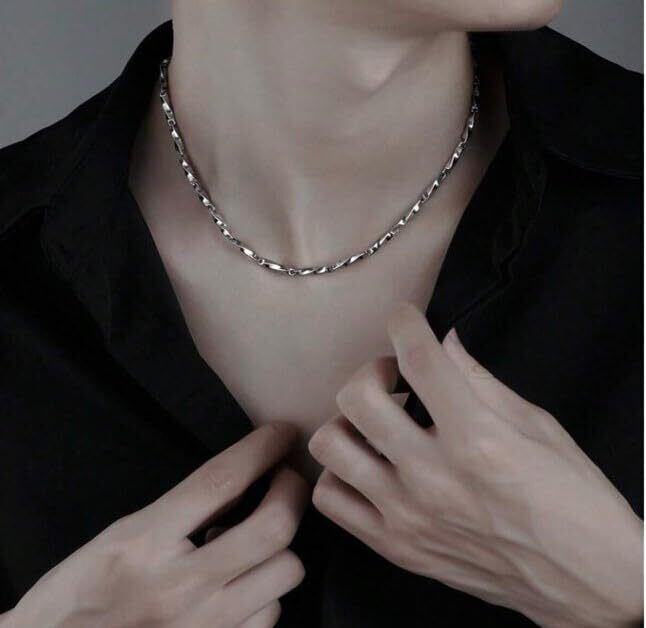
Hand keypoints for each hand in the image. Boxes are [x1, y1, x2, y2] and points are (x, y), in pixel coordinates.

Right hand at [5, 423, 308, 627]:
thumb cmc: (79, 594)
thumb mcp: (121, 534)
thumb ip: (181, 509)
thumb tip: (244, 479)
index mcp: (144, 544)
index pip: (220, 481)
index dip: (261, 449)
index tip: (282, 433)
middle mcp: (179, 589)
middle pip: (272, 528)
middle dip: (291, 492)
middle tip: (284, 480)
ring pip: (284, 573)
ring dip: (278, 549)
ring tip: (252, 543)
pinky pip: (270, 615)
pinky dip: (265, 593)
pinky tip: (239, 586)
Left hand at [309, 303, 642, 627]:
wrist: (587, 587)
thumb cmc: (575, 502)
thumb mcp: (539, 428)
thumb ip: (480, 381)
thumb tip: (444, 341)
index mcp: (477, 440)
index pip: (420, 360)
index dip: (404, 323)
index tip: (403, 317)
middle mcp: (433, 477)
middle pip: (357, 397)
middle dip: (371, 369)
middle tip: (393, 375)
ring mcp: (407, 515)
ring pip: (331, 445)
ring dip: (348, 420)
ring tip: (375, 422)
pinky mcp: (396, 547)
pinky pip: (331, 498)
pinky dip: (339, 472)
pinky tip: (366, 464)